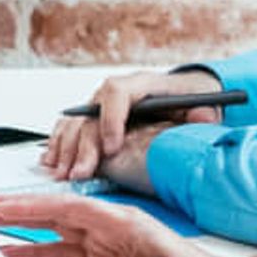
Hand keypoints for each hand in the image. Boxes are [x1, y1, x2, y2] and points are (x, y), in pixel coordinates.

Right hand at [0, 192, 256, 256]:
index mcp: (121, 222)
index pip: (66, 209)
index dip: (30, 206)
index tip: (0, 206)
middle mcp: (108, 226)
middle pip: (52, 212)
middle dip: (14, 206)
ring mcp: (104, 241)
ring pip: (52, 230)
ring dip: (20, 225)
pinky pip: (63, 252)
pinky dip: (37, 251)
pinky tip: (15, 250)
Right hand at [41, 64, 228, 183]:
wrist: (190, 92)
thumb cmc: (194, 98)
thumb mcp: (205, 103)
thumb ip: (203, 112)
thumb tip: (202, 116)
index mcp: (143, 83)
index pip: (116, 93)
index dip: (110, 120)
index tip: (112, 148)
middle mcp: (118, 92)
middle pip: (90, 113)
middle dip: (83, 145)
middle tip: (80, 172)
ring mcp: (104, 104)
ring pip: (75, 121)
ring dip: (66, 148)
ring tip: (61, 173)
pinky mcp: (98, 117)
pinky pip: (71, 126)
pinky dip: (59, 143)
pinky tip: (51, 161)